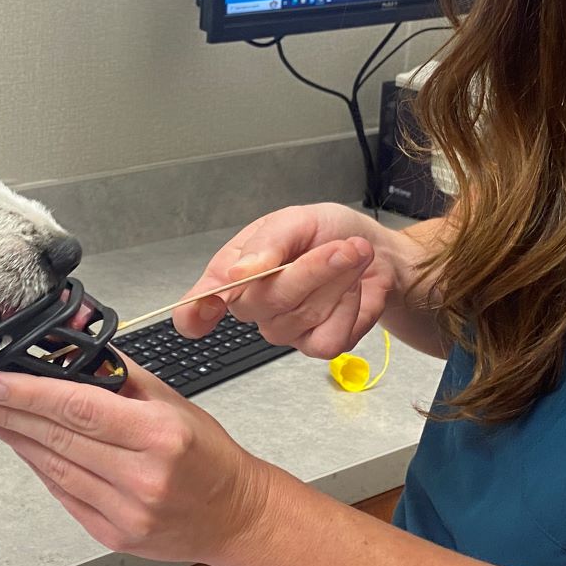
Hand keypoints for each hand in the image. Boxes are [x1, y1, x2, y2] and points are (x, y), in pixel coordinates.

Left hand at [0, 363, 279, 565]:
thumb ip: (118, 376)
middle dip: (7, 415)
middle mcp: (142, 476)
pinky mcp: (113, 534)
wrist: (235, 515)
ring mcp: (126, 511)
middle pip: (58, 439)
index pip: (79, 409)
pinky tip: (23, 447)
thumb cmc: (208, 456)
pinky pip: (64, 493)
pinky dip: (41, 467)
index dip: (29, 395)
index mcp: (160, 435)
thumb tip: (68, 351)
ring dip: (16, 440)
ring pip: (54, 468)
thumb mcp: (172, 402)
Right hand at [174, 203, 404, 357]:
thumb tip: (239, 272)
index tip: (204, 311)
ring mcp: (284, 330)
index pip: (196, 307)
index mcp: (233, 273)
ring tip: (352, 255)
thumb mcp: (295, 220)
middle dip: (311, 269)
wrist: (371, 250)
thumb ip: (266, 243)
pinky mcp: (317, 345)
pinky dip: (350, 307)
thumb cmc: (326, 232)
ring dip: (338, 280)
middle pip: (266, 302)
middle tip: (342, 247)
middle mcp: (253, 306)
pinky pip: (328, 338)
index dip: (194, 314)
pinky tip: (352, 290)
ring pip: (304, 315)